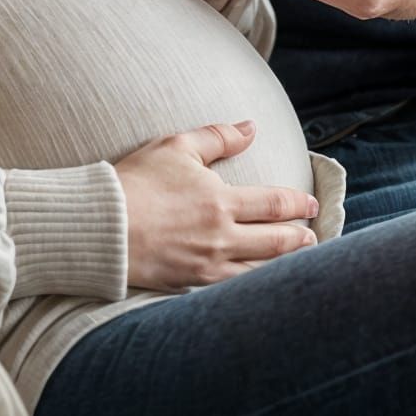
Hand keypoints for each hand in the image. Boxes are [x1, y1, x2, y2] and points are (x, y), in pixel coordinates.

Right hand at [112, 121, 319, 290]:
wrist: (102, 226)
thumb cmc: (136, 181)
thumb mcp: (176, 146)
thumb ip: (218, 137)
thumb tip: (251, 127)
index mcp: (220, 201)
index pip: (275, 204)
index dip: (299, 204)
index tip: (312, 204)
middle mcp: (221, 237)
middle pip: (277, 242)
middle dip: (300, 238)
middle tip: (313, 235)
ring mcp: (208, 265)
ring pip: (262, 270)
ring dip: (287, 266)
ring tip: (299, 260)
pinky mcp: (193, 284)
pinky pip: (236, 288)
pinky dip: (258, 286)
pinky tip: (264, 283)